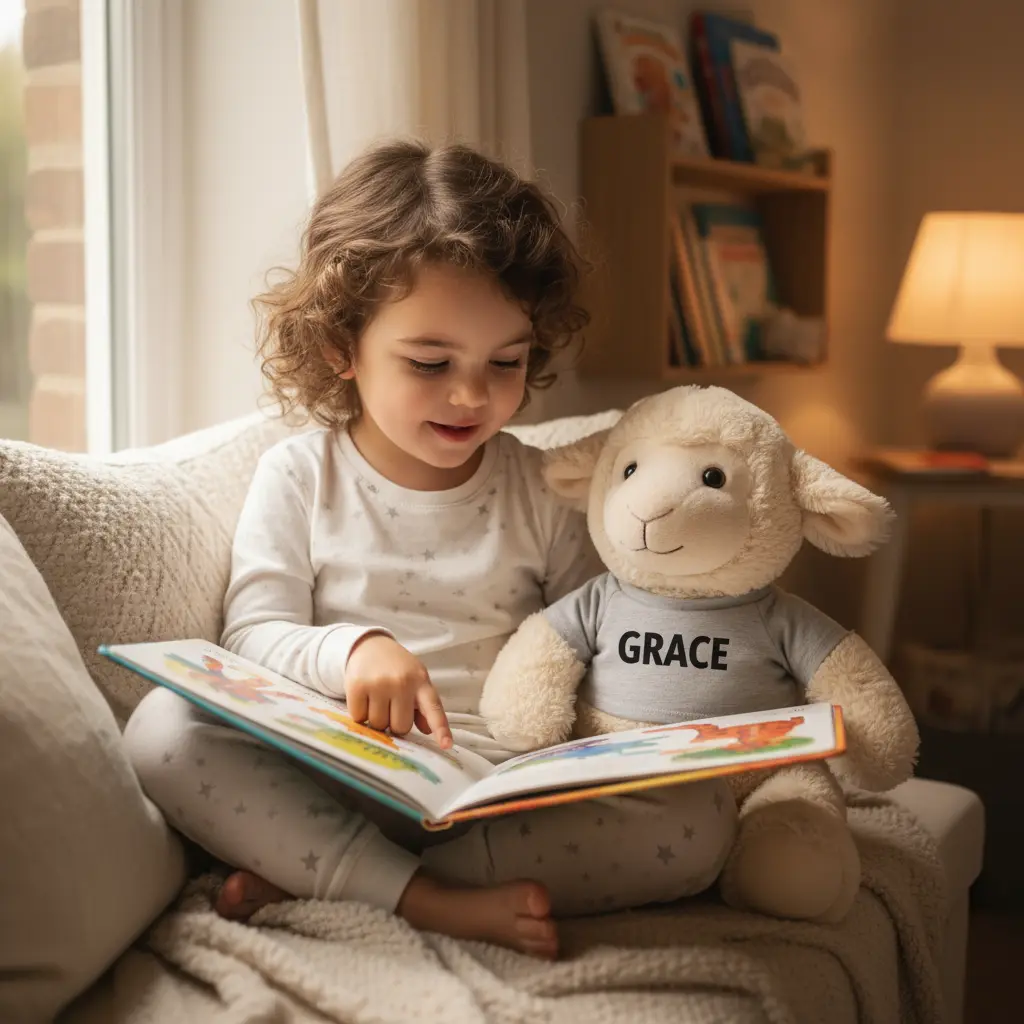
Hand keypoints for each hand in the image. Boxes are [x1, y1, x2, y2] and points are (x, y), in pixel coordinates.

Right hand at [344, 633, 452, 747]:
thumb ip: (423, 707)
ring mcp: (379, 683)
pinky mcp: (358, 685)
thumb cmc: (396, 668)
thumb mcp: (416, 681)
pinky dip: (360, 713)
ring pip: (379, 725)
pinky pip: (359, 718)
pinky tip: (364, 697)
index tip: (446, 745)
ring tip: (377, 699)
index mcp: (421, 681)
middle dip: (394, 723)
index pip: (433, 708)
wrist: (369, 645)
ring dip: (376, 719)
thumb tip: (427, 731)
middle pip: (400, 727)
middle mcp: (402, 682)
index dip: (441, 728)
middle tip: (391, 706)